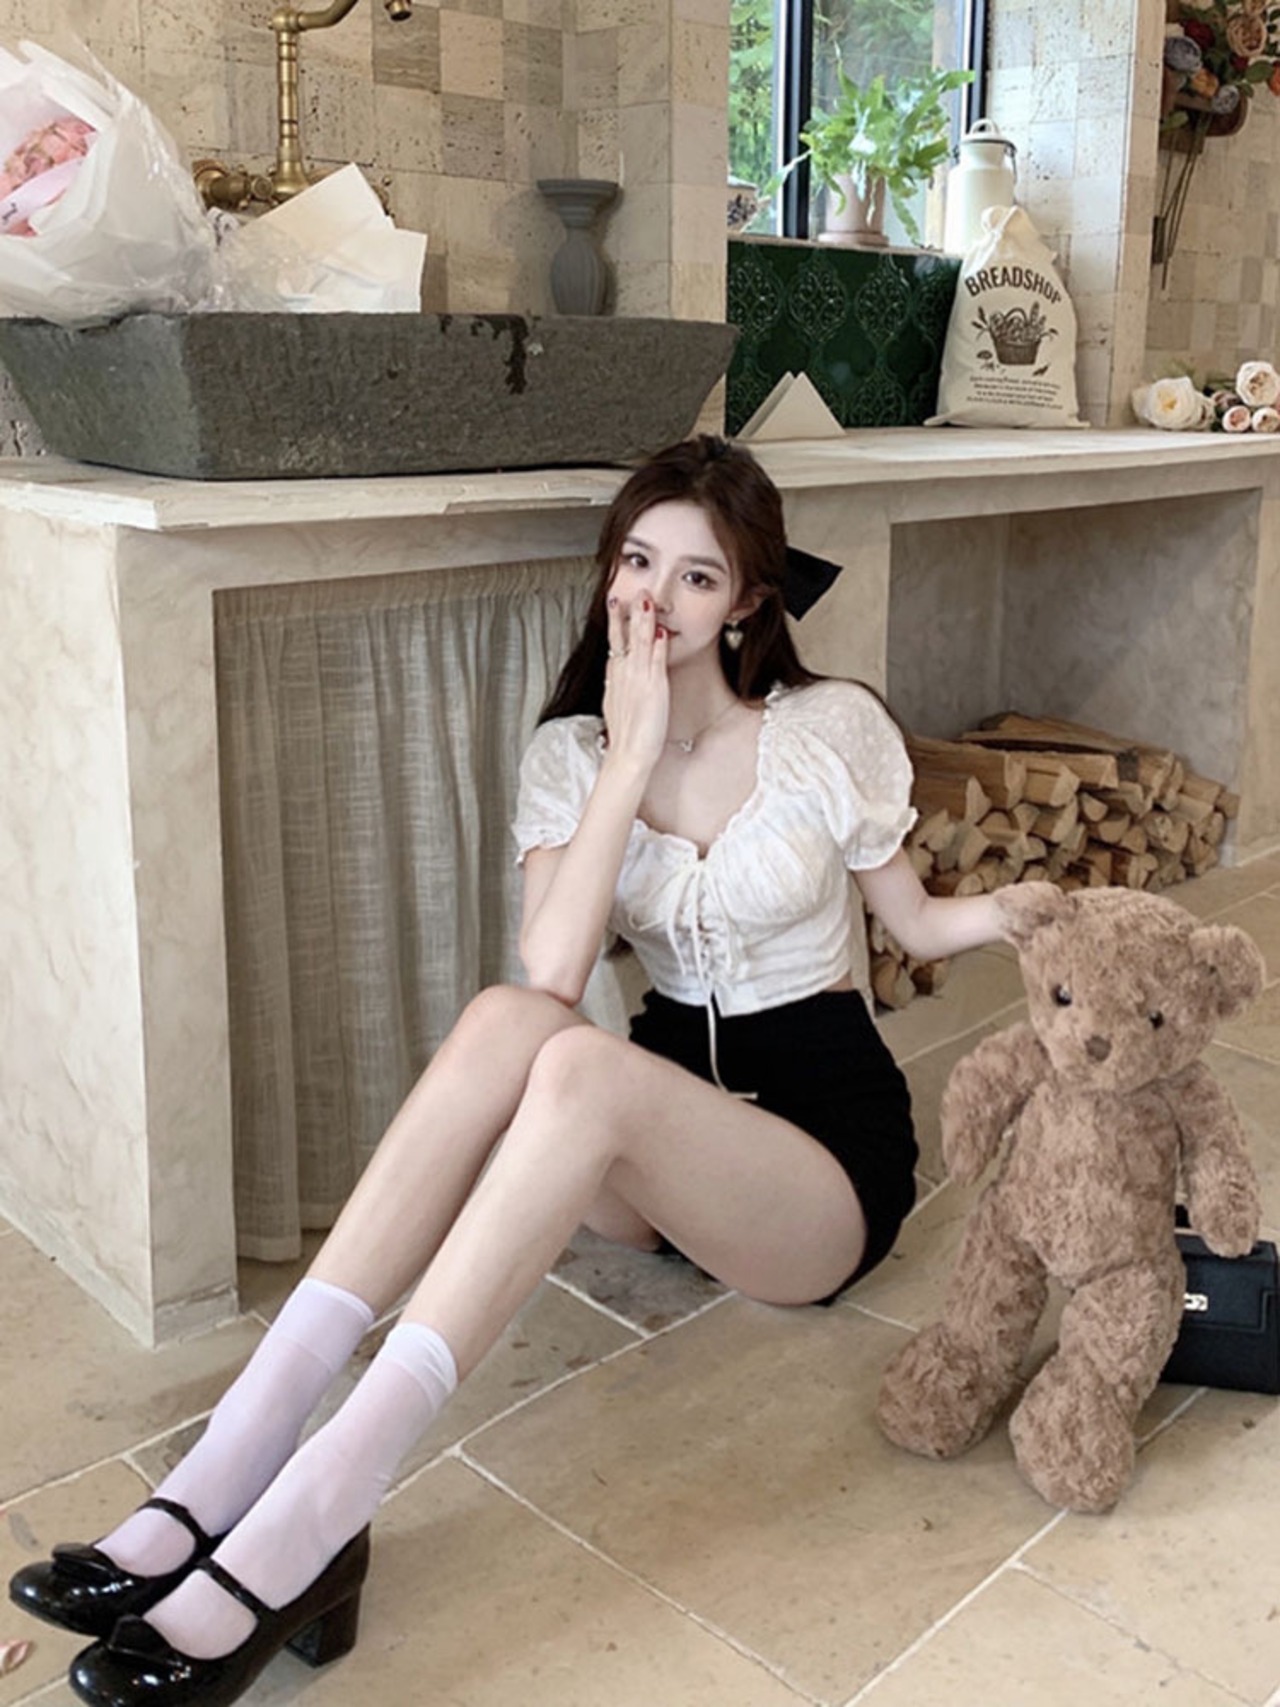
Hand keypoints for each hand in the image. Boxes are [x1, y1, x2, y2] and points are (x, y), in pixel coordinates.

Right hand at [602, 591, 668, 772]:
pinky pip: (656, 662)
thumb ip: (616, 683)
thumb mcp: (614, 704)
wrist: (629, 755)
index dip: (615, 622)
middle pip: (623, 638)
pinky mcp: (654, 689)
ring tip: (645, 599)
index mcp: (615, 678)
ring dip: (642, 620)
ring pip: (640, 644)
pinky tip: (660, 630)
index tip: (615, 603)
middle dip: (626, 613)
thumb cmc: (626, 735)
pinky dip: (657, 646)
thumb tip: (615, 668)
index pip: (615, 643)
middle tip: (627, 592)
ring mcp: (639, 680)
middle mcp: (625, 675)